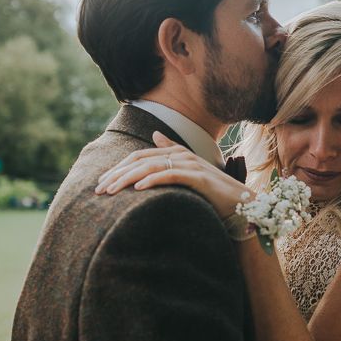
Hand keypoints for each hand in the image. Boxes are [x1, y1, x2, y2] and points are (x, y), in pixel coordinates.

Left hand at [94, 131, 251, 218]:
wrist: (241, 204)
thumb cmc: (213, 193)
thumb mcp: (189, 173)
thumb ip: (171, 155)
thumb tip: (154, 136)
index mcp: (176, 153)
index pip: (140, 156)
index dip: (118, 167)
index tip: (101, 182)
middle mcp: (181, 154)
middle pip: (141, 160)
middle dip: (117, 174)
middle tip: (98, 189)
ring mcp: (190, 164)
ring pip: (151, 167)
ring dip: (127, 179)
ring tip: (111, 190)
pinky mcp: (198, 177)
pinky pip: (170, 175)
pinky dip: (152, 180)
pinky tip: (137, 189)